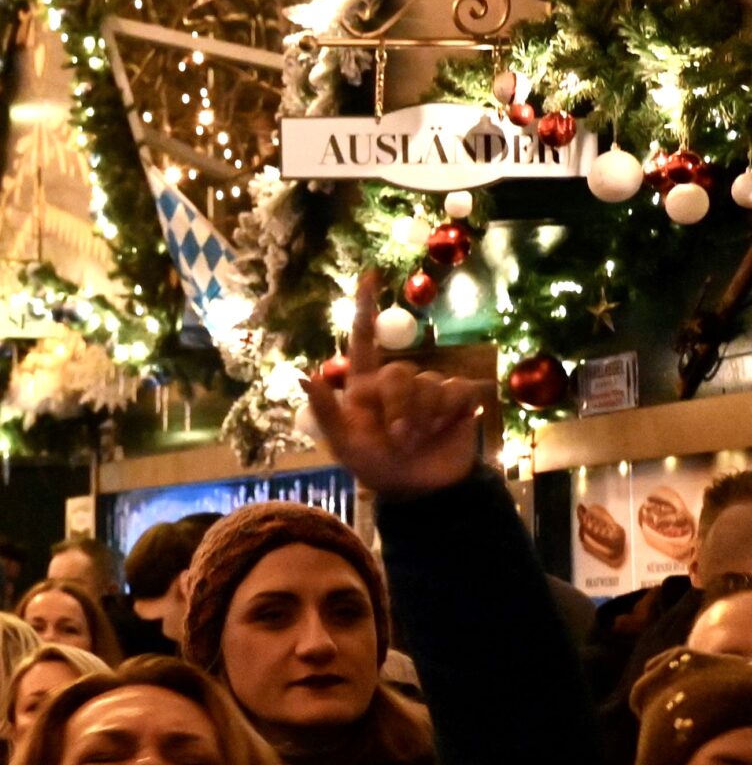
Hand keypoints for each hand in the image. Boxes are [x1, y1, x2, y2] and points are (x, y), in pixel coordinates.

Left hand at [304, 269, 486, 499]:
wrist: (418, 489)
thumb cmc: (376, 466)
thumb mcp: (343, 444)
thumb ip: (325, 410)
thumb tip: (305, 375)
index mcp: (365, 386)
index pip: (365, 338)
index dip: (366, 306)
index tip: (370, 275)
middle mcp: (397, 381)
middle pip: (400, 372)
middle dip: (399, 408)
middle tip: (398, 440)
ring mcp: (431, 388)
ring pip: (430, 383)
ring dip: (422, 417)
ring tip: (417, 441)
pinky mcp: (459, 399)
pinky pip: (458, 391)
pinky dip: (449, 413)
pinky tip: (446, 428)